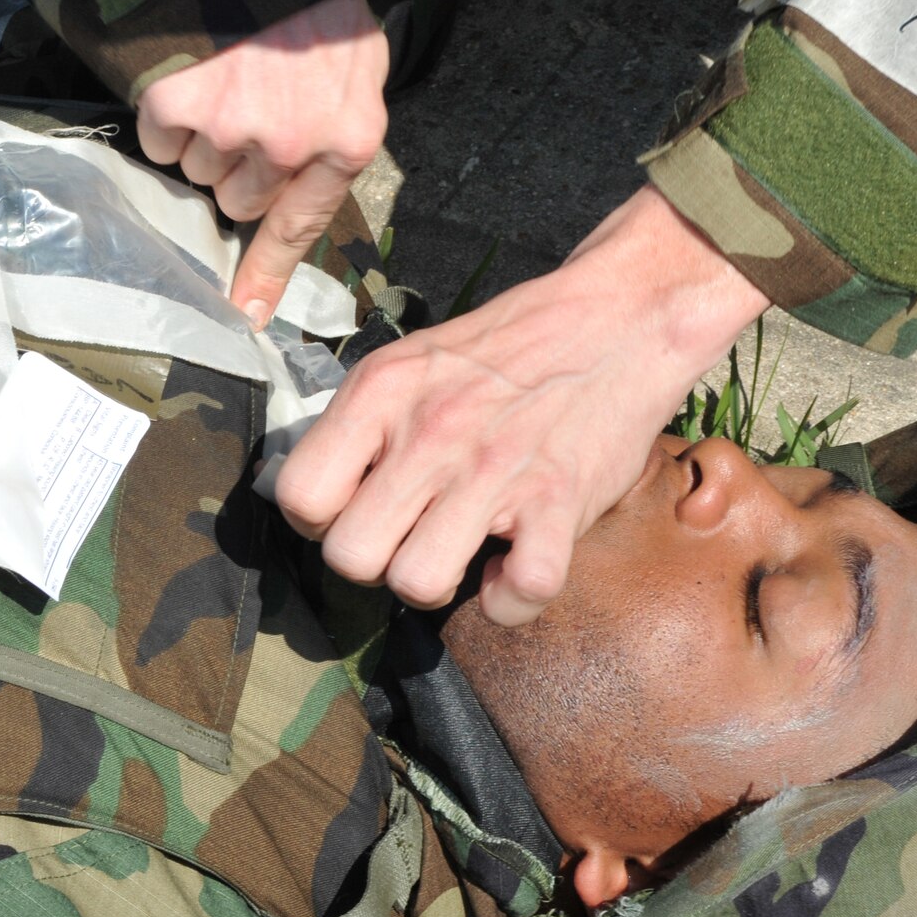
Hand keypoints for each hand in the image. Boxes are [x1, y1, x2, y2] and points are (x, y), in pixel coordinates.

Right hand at [136, 0, 389, 328]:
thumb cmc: (319, 4)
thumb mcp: (358, 70)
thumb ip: (336, 133)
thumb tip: (290, 197)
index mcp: (346, 137)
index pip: (299, 225)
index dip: (267, 274)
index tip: (246, 318)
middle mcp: (290, 143)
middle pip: (239, 198)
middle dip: (237, 166)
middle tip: (248, 108)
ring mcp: (233, 125)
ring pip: (198, 168)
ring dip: (204, 135)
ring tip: (226, 79)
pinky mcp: (181, 102)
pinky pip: (162, 138)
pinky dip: (168, 112)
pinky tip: (195, 73)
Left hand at [275, 186, 770, 624]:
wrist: (619, 317)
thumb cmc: (507, 350)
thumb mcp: (409, 364)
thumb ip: (361, 425)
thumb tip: (317, 498)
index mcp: (381, 394)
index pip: (297, 494)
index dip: (318, 521)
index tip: (353, 510)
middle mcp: (429, 433)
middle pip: (349, 557)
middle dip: (373, 564)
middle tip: (407, 536)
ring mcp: (494, 470)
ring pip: (417, 583)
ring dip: (436, 586)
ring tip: (458, 551)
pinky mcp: (561, 500)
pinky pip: (523, 591)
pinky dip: (517, 599)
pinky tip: (516, 565)